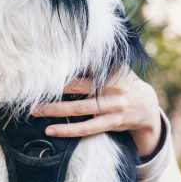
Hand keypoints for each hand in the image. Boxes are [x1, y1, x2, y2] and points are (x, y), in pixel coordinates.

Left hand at [31, 70, 162, 157]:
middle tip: (32, 94)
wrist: (148, 107)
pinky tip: (52, 131)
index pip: (83, 71)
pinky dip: (69, 130)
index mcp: (110, 73)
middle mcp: (112, 89)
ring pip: (81, 110)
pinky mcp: (113, 123)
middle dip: (54, 92)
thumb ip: (98, 63)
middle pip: (78, 90)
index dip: (63, 73)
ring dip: (56, 112)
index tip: (42, 73)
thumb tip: (74, 50)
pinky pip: (88, 128)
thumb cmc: (124, 83)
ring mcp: (113, 108)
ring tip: (36, 112)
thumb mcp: (117, 69)